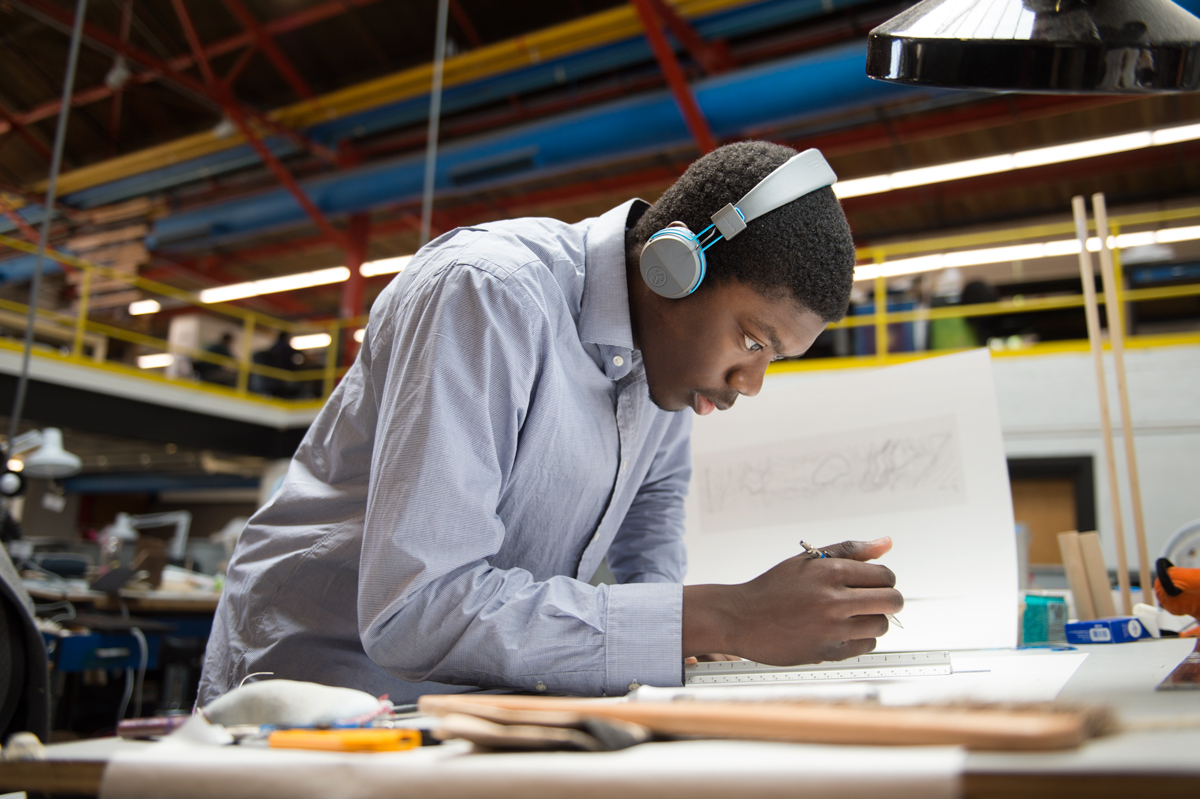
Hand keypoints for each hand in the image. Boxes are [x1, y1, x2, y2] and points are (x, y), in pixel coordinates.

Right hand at [682, 537, 902, 665]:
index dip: (883, 579)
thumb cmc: (774, 587)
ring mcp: (832, 628)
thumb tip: (887, 543)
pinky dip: (859, 639)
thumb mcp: (808, 560)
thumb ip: (850, 551)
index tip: (871, 584)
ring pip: (882, 625)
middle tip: (871, 600)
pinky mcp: (828, 652)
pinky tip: (840, 631)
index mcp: (830, 572)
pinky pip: (866, 646)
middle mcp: (834, 600)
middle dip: (888, 599)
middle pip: (892, 601)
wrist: (741, 618)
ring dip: (872, 620)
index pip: (885, 575)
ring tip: (851, 616)